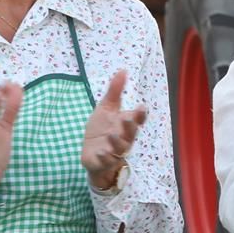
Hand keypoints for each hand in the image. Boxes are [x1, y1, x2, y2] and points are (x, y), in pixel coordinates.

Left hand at [82, 71, 146, 191]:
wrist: (92, 154)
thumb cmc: (102, 130)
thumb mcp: (106, 108)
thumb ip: (115, 91)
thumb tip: (123, 70)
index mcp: (125, 125)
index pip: (137, 120)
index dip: (140, 115)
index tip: (141, 107)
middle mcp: (123, 139)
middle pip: (130, 134)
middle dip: (130, 128)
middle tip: (127, 119)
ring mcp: (114, 152)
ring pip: (120, 149)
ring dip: (117, 142)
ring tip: (112, 135)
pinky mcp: (103, 162)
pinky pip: (106, 161)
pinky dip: (104, 158)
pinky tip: (101, 152)